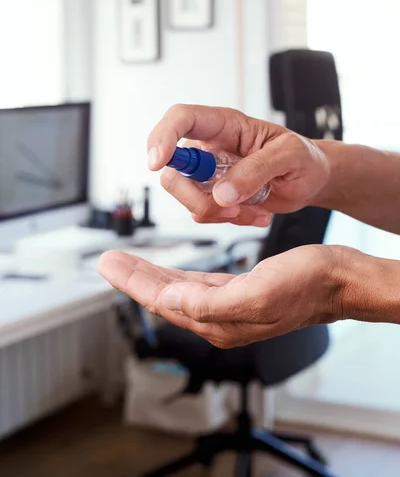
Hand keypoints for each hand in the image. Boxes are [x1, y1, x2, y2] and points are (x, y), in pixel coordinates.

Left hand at [98, 245, 346, 347]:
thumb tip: (169, 301)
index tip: (110, 265)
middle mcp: (220, 318)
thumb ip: (208, 304)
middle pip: (164, 296)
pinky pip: (198, 284)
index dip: (133, 282)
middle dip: (135, 278)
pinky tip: (171, 271)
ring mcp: (229, 305)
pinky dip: (179, 275)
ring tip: (129, 262)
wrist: (336, 279)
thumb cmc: (305, 286)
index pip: (162, 301)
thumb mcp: (255, 295)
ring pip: (178, 290)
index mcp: (219, 321)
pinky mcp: (240, 290)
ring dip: (152, 275)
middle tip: (110, 261)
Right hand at [147, 104, 329, 226]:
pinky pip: (203, 212)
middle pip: (173, 169)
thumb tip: (223, 193)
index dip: (162, 136)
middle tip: (229, 208)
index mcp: (225, 124)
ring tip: (256, 210)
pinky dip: (228, 220)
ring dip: (218, 212)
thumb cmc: (302, 158)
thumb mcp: (290, 156)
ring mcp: (208, 173)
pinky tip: (254, 214)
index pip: (181, 118)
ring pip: (185, 196)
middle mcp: (209, 147)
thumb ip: (257, 170)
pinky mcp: (213, 195)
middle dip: (194, 196)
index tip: (157, 162)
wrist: (310, 181)